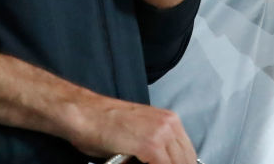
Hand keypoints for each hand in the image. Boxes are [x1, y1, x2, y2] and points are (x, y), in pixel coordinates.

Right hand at [70, 97, 197, 163]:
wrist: (86, 114)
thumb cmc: (105, 125)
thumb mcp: (139, 134)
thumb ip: (157, 149)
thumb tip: (162, 160)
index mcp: (170, 120)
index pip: (187, 154)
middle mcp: (170, 124)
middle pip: (187, 159)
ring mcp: (162, 134)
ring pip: (178, 162)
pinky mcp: (151, 145)